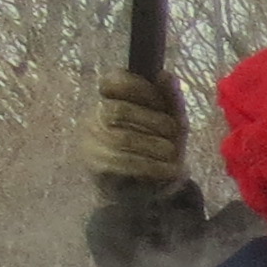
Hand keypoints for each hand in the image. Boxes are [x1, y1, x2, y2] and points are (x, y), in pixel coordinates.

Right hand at [83, 68, 186, 187]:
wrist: (148, 192)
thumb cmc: (158, 148)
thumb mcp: (172, 122)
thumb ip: (171, 99)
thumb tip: (164, 74)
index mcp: (111, 100)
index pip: (110, 81)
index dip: (136, 86)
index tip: (160, 99)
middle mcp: (95, 118)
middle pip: (119, 110)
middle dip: (153, 120)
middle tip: (174, 131)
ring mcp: (91, 142)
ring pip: (123, 138)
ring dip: (155, 145)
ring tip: (172, 153)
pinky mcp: (96, 166)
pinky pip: (124, 162)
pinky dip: (152, 165)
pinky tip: (169, 169)